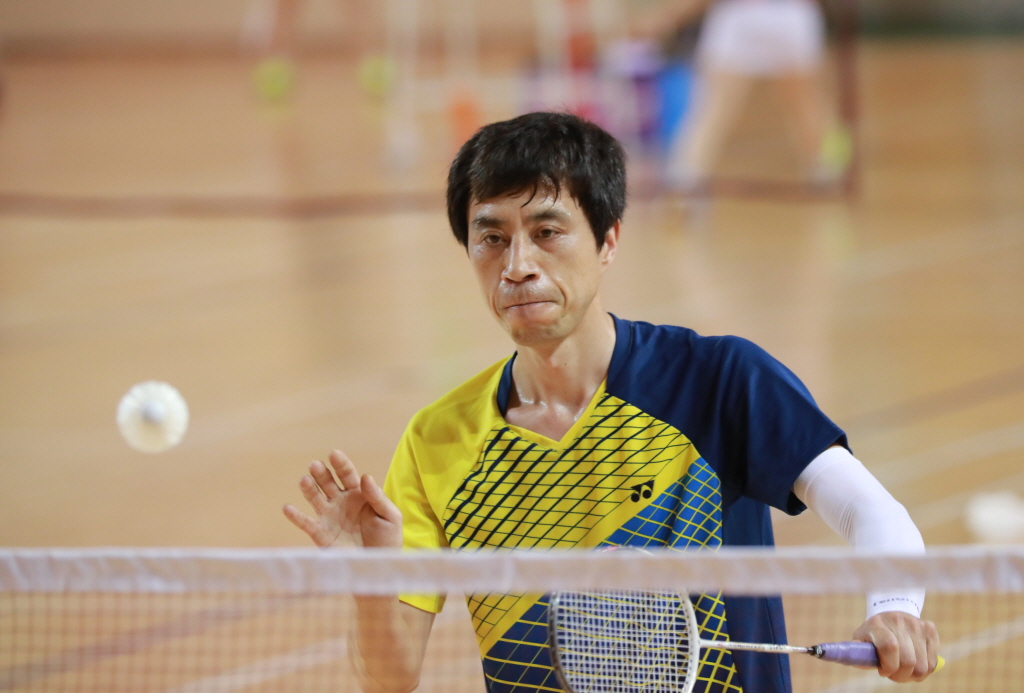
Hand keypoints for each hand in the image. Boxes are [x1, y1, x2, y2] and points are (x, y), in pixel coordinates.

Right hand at [283, 449, 402, 548]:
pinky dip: (295, 516)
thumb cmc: (387, 540)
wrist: (378, 567)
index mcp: (359, 494)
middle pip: (328, 482)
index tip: (334, 454)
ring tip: (304, 480)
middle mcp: (341, 502)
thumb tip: (365, 476)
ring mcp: (329, 517)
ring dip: (308, 488)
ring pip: (315, 498)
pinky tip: (288, 508)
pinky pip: (306, 523)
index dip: (340, 464)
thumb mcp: (390, 517)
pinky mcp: (321, 534)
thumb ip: (378, 497)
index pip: (347, 474)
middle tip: (315, 465)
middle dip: (321, 473)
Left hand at [853, 611, 939, 681]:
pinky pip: (932, 663)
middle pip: (909, 661)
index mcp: (877, 624)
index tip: (883, 671)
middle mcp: (898, 621)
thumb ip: (859, 655)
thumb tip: (861, 662)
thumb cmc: (873, 635)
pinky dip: (923, 670)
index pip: (890, 647)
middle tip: (893, 674)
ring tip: (902, 670)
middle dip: (900, 676)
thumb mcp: (861, 641)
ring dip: (912, 675)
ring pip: (923, 666)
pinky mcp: (930, 630)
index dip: (889, 666)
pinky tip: (913, 664)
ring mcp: (917, 624)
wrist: (889, 615)